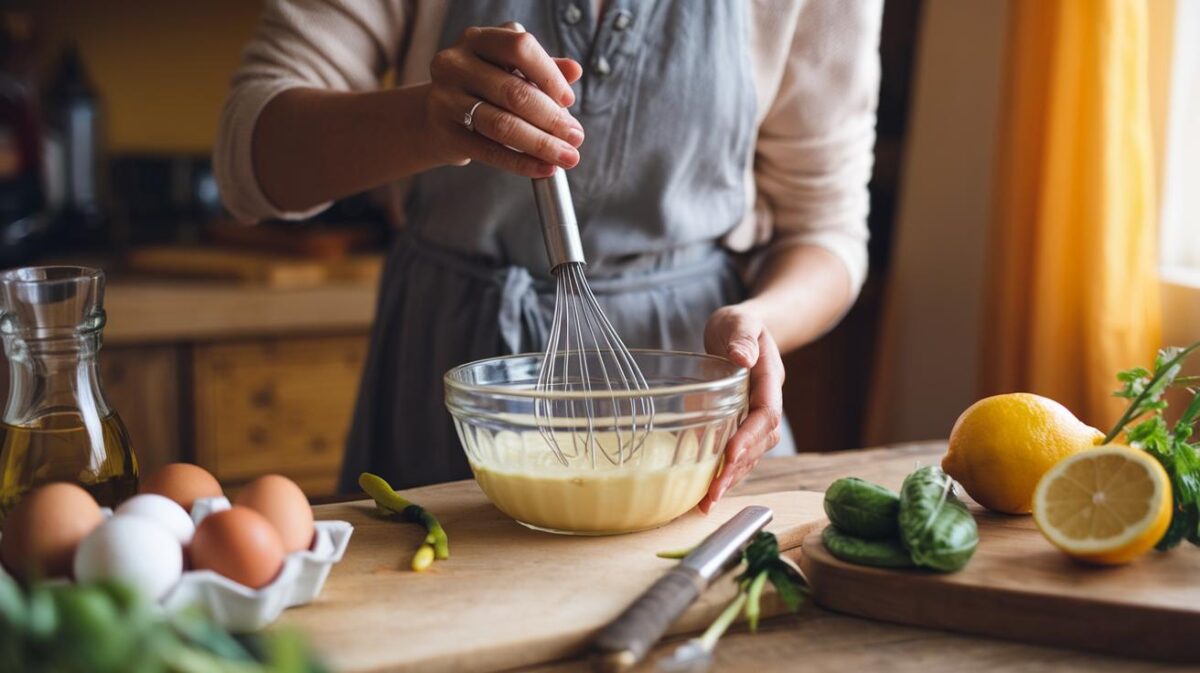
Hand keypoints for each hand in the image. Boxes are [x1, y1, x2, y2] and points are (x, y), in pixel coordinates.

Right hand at [424, 23, 584, 176]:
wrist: (438, 114)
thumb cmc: (483, 87)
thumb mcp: (510, 68)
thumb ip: (542, 67)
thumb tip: (574, 70)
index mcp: (477, 39)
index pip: (520, 48)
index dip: (549, 75)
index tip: (569, 100)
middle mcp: (456, 64)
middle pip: (514, 92)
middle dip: (552, 119)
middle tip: (576, 137)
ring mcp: (446, 99)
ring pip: (502, 125)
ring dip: (541, 144)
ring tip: (567, 156)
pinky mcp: (445, 132)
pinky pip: (490, 152)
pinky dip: (521, 163)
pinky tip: (544, 168)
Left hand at [698, 304, 784, 512]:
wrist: (744, 330)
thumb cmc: (739, 324)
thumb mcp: (740, 321)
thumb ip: (742, 336)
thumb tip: (742, 357)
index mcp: (770, 379)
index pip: (766, 413)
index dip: (750, 436)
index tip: (730, 454)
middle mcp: (767, 402)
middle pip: (760, 442)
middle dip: (738, 467)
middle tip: (714, 491)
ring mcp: (755, 416)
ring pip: (751, 453)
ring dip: (732, 477)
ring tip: (708, 501)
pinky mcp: (742, 425)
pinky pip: (739, 452)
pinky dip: (725, 472)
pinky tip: (706, 491)